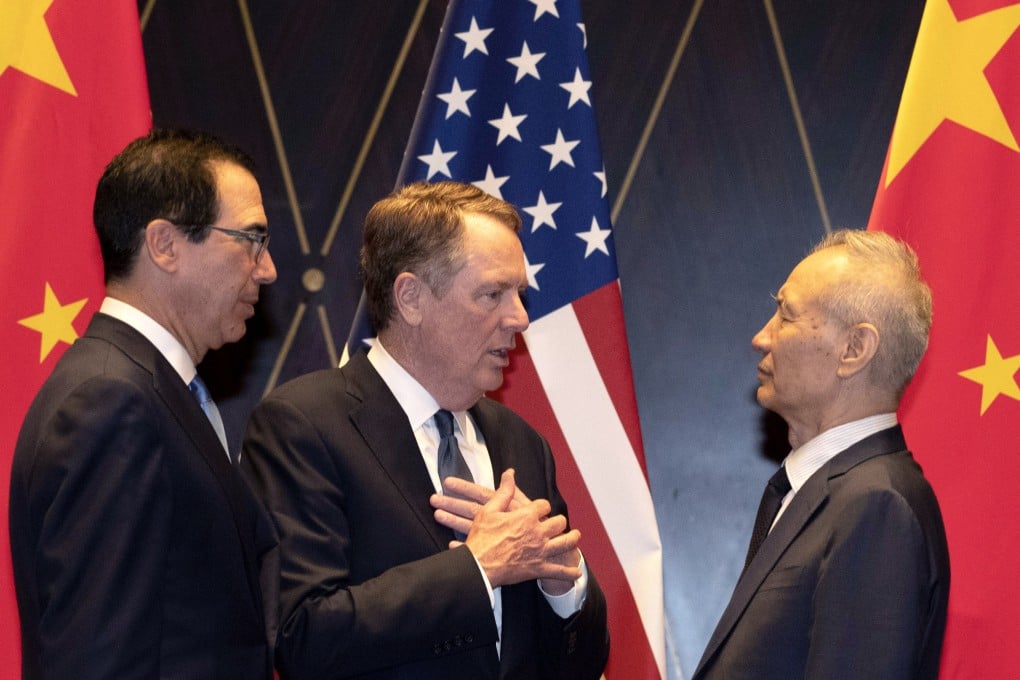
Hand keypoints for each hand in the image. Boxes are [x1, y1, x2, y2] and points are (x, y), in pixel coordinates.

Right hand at [430, 469, 581, 588]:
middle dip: (559, 521)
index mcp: (526, 516)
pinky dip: (569, 572)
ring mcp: (540, 551)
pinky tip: (576, 572)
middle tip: (558, 523)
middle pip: (559, 522)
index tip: (541, 509)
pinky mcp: (538, 568)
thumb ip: (504, 491)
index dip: (543, 507)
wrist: (478, 566)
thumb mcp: (489, 510)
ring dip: (572, 539)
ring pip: (565, 543)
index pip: (544, 505)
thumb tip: (510, 473)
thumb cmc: (481, 539)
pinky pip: (559, 571)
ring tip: (575, 536)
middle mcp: (537, 532)